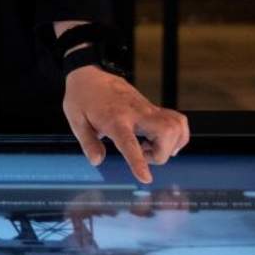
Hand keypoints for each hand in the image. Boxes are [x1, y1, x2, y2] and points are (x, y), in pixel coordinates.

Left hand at [61, 66, 189, 183]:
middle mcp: (136, 113)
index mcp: (114, 119)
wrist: (89, 76)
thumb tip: (96, 161)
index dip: (138, 161)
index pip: (129, 143)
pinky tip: (162, 141)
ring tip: (150, 147)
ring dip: (170, 145)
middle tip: (143, 154)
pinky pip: (177, 121)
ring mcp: (147, 109)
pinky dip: (178, 135)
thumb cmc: (81, 99)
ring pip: (176, 126)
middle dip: (161, 154)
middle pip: (166, 132)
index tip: (146, 178)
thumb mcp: (76, 121)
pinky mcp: (153, 108)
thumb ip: (88, 143)